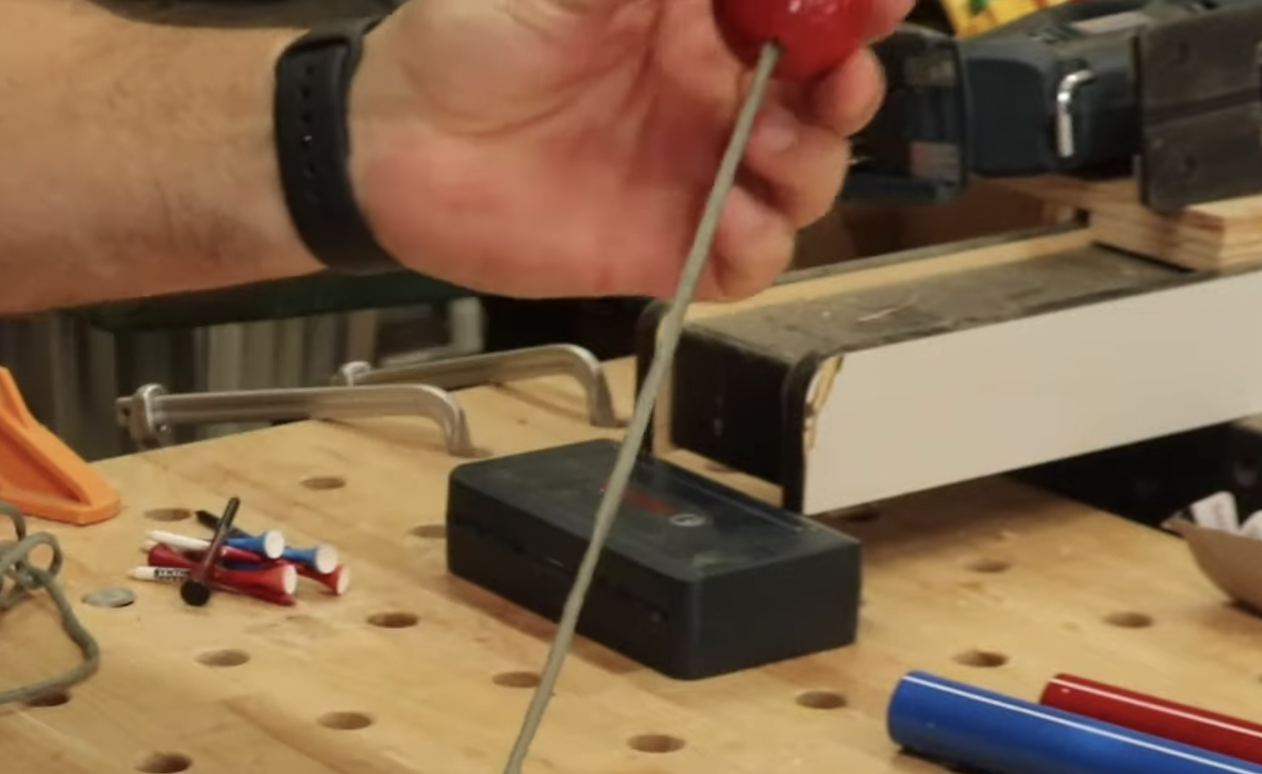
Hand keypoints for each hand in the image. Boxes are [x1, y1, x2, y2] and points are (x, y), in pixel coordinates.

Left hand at [349, 0, 911, 299]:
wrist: (389, 145)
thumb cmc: (462, 42)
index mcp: (697, 11)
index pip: (808, 4)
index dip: (853, 5)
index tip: (871, 3)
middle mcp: (709, 87)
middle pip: (828, 92)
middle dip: (851, 87)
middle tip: (834, 83)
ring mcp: (693, 167)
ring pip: (804, 175)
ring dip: (812, 166)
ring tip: (764, 153)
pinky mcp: (664, 243)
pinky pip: (748, 260)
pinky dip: (762, 249)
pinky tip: (733, 226)